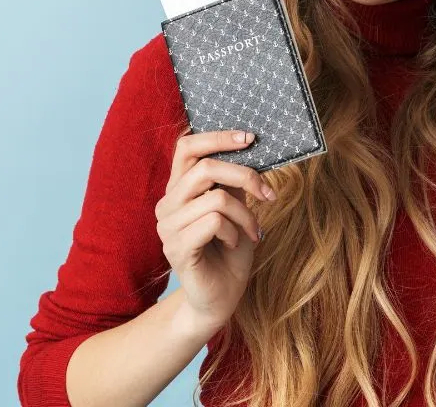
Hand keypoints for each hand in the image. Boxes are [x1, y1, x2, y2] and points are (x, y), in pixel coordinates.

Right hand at [155, 129, 275, 329]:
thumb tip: (249, 148)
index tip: (250, 138)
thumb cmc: (230, 252)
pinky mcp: (177, 248)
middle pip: (206, 168)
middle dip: (246, 176)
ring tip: (252, 232)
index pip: (187, 147)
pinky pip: (214, 222)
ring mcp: (168, 227)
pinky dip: (235, 231)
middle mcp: (167, 204)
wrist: (221, 297)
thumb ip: (234, 182)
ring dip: (245, 215)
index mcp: (179, 189)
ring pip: (216, 198)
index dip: (218, 137)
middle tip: (268, 194)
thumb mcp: (237, 209)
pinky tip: (235, 244)